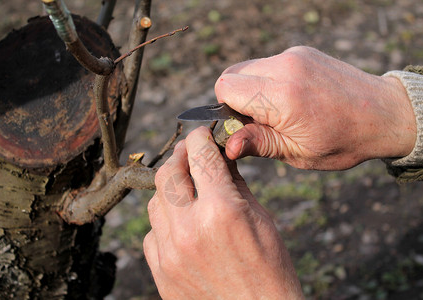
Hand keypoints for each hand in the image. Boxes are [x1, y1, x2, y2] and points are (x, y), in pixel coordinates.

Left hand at [143, 127, 302, 298]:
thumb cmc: (270, 271)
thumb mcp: (261, 219)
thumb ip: (235, 183)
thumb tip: (219, 157)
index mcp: (222, 211)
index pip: (201, 155)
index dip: (200, 137)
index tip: (202, 135)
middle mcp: (190, 229)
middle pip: (168, 172)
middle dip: (180, 156)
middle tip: (191, 154)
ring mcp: (170, 252)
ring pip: (155, 200)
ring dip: (170, 188)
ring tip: (188, 190)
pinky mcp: (160, 270)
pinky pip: (153, 232)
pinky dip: (166, 221)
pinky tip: (183, 223)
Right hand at [215, 46, 415, 169]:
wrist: (384, 114)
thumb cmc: (343, 141)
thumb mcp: (297, 152)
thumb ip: (257, 144)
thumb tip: (226, 145)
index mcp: (283, 96)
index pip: (226, 87)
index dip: (227, 109)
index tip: (245, 126)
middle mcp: (286, 67)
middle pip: (232, 73)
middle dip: (236, 98)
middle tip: (261, 120)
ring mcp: (295, 55)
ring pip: (249, 67)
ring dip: (252, 88)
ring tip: (278, 110)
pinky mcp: (302, 52)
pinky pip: (269, 63)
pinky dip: (269, 80)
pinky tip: (292, 98)